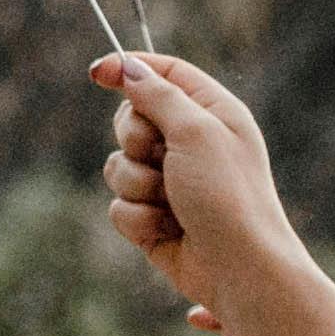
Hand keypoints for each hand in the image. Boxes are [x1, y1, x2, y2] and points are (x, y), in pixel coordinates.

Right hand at [91, 52, 297, 310]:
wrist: (238, 268)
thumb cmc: (227, 196)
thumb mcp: (195, 132)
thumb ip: (158, 96)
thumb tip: (127, 66)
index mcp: (212, 113)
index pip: (166, 74)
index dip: (130, 69)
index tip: (96, 73)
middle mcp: (191, 143)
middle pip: (132, 119)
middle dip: (133, 139)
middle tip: (158, 155)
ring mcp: (171, 182)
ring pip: (118, 165)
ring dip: (136, 184)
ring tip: (169, 201)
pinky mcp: (153, 216)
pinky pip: (119, 205)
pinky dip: (137, 217)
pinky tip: (166, 229)